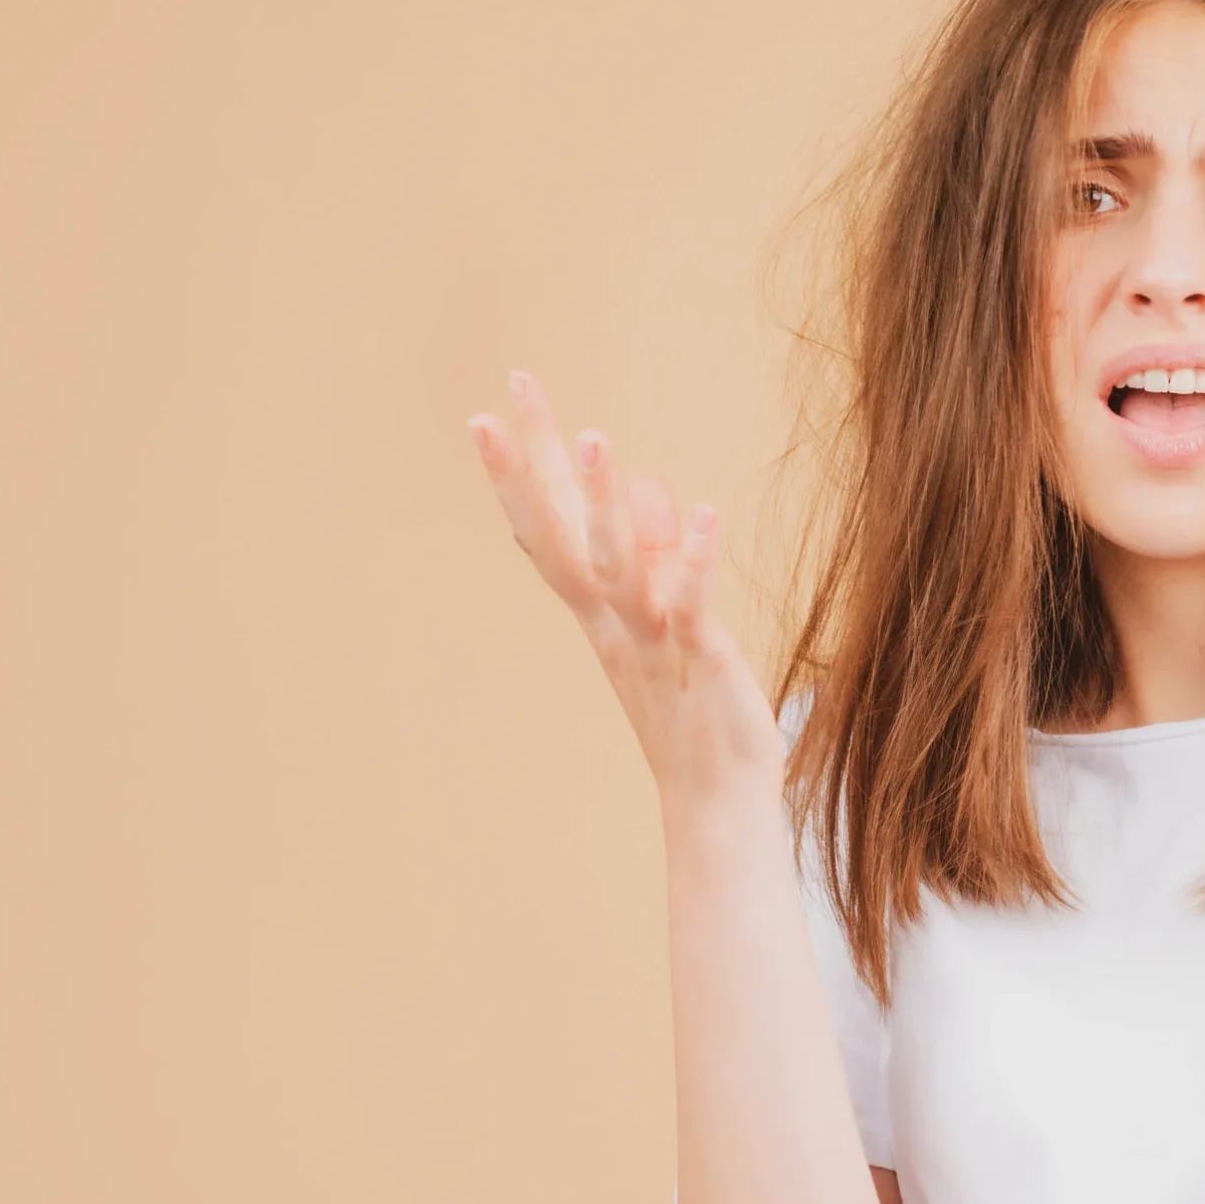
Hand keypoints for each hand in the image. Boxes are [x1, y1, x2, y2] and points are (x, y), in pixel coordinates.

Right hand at [467, 370, 784, 807]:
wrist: (716, 801)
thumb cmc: (692, 709)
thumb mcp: (668, 621)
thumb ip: (657, 558)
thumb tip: (649, 485)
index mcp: (600, 613)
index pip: (547, 532)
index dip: (519, 476)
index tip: (488, 413)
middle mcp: (612, 624)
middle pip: (559, 537)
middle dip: (530, 470)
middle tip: (502, 401)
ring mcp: (651, 644)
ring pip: (617, 566)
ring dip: (604, 505)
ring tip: (594, 439)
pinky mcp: (701, 662)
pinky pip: (690, 607)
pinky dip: (692, 562)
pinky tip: (704, 511)